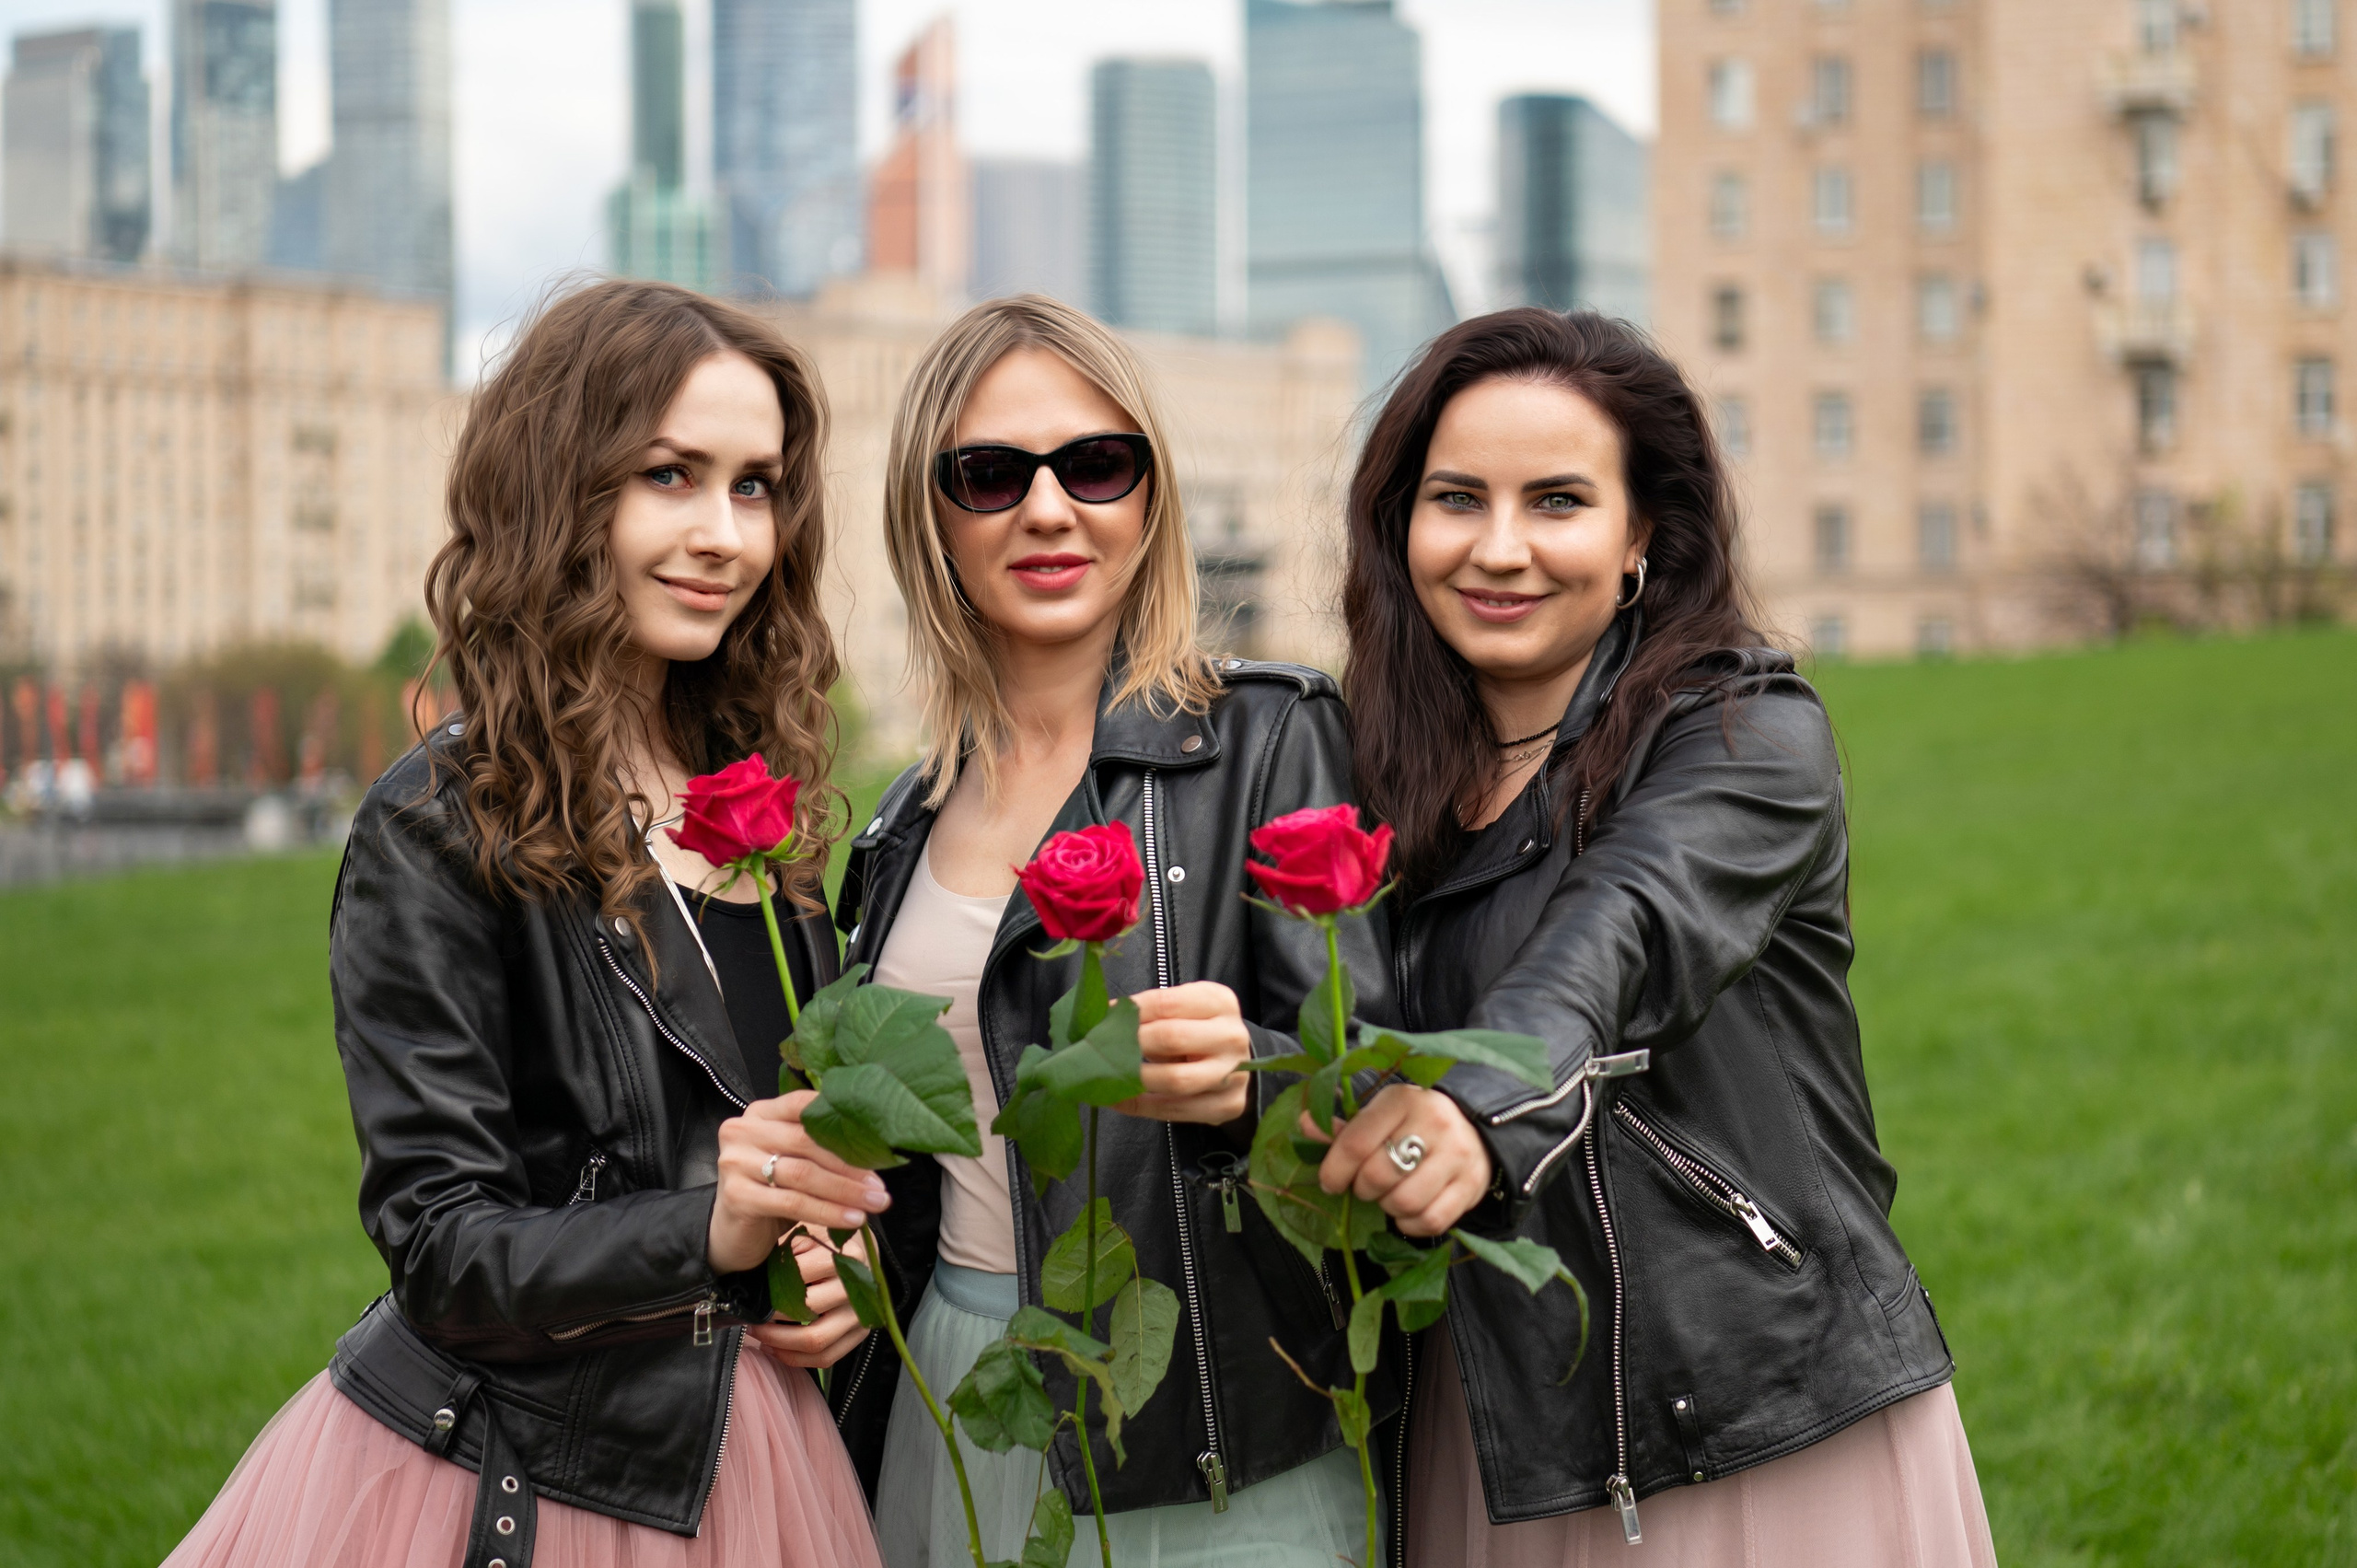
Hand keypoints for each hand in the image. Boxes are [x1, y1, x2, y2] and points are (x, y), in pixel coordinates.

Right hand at [709, 1090, 889, 1274]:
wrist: (731, 1234)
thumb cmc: (771, 1193)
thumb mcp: (793, 1161)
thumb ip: (818, 1145)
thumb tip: (877, 1148)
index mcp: (761, 1112)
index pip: (805, 1105)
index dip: (844, 1123)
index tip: (878, 1144)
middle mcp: (743, 1130)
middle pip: (807, 1141)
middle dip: (850, 1165)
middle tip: (881, 1186)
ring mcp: (736, 1161)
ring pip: (803, 1173)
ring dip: (845, 1190)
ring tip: (875, 1203)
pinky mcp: (736, 1195)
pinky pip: (793, 1202)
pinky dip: (828, 1212)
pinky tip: (852, 1220)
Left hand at [748, 1231, 871, 1367]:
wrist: (856, 1255)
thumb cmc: (823, 1244)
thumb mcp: (806, 1233)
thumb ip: (786, 1246)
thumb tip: (756, 1272)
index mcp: (847, 1256)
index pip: (802, 1274)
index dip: (773, 1284)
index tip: (754, 1288)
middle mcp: (857, 1288)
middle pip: (809, 1309)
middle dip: (773, 1315)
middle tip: (751, 1313)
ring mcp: (860, 1314)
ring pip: (816, 1340)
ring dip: (779, 1341)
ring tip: (758, 1331)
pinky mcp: (859, 1335)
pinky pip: (825, 1357)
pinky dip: (795, 1357)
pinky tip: (773, 1347)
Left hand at [1115, 981, 1251, 1124]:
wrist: (1235, 1062)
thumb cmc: (1197, 1030)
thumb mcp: (1181, 1011)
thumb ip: (1149, 1012)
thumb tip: (1101, 1019)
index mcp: (1219, 1002)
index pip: (1166, 1003)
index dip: (1129, 1012)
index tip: (1101, 1018)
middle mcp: (1232, 1036)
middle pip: (1171, 1038)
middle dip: (1130, 1044)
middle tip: (1101, 1050)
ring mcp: (1235, 1073)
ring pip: (1176, 1080)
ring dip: (1135, 1080)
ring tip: (1107, 1076)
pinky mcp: (1229, 1105)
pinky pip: (1178, 1110)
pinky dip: (1142, 1107)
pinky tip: (1120, 1099)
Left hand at [1312, 1084, 1492, 1237]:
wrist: (1475, 1129)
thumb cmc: (1414, 1122)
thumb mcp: (1380, 1116)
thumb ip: (1344, 1128)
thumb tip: (1305, 1124)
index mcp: (1402, 1100)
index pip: (1356, 1142)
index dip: (1334, 1169)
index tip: (1329, 1182)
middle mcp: (1434, 1123)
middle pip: (1378, 1176)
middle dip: (1362, 1189)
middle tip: (1365, 1186)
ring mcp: (1458, 1154)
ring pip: (1405, 1202)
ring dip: (1387, 1207)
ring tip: (1389, 1194)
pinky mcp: (1473, 1184)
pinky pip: (1431, 1221)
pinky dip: (1411, 1224)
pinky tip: (1408, 1211)